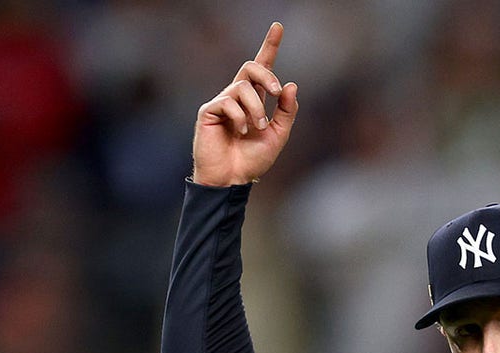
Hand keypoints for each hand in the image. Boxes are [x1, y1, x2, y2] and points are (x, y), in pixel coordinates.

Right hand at [191, 22, 299, 185]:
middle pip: (250, 67)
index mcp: (255, 100)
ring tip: (255, 129)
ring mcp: (221, 103)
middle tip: (275, 93)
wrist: (233, 179)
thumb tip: (291, 84)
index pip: (262, 68)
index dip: (270, 46)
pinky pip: (228, 102)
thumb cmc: (253, 160)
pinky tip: (239, 133)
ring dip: (255, 109)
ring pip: (242, 87)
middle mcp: (237, 97)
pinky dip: (240, 118)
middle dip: (265, 75)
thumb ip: (286, 111)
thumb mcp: (278, 135)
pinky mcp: (208, 111)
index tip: (278, 26)